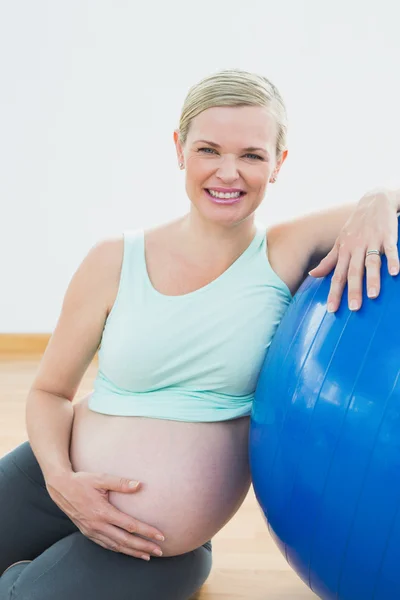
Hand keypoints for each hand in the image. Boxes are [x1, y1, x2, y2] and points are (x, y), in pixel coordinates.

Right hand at [45, 470, 164, 560]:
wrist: (60, 488)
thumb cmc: (82, 481)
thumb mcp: (101, 478)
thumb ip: (120, 483)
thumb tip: (139, 485)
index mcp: (103, 512)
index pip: (130, 526)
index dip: (146, 532)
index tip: (160, 536)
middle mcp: (98, 525)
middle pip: (125, 541)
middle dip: (143, 547)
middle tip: (159, 551)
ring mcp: (92, 531)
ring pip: (116, 546)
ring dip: (132, 552)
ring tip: (147, 555)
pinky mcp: (88, 533)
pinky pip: (106, 545)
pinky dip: (119, 550)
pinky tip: (127, 551)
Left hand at [309, 188, 398, 311]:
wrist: (373, 201)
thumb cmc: (355, 226)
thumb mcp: (340, 242)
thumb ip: (328, 261)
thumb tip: (312, 275)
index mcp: (344, 251)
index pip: (337, 275)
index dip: (334, 292)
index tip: (332, 309)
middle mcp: (356, 248)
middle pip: (353, 272)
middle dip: (353, 290)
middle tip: (354, 308)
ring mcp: (372, 241)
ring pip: (371, 262)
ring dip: (372, 278)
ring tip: (373, 295)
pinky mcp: (387, 236)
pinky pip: (390, 249)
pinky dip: (393, 260)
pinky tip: (395, 272)